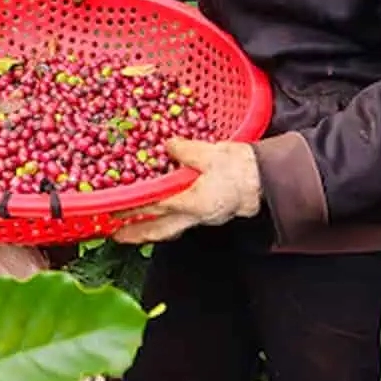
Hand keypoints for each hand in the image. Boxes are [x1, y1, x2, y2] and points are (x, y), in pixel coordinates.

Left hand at [110, 139, 261, 244]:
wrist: (268, 182)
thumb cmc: (242, 170)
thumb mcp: (211, 153)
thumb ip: (186, 151)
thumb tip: (168, 145)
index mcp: (192, 201)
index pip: (154, 206)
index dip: (131, 208)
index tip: (113, 208)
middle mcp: (194, 215)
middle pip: (159, 230)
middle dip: (136, 234)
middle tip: (115, 236)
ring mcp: (202, 217)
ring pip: (170, 229)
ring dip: (150, 230)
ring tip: (132, 229)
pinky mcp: (208, 212)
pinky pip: (181, 221)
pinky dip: (167, 221)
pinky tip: (161, 214)